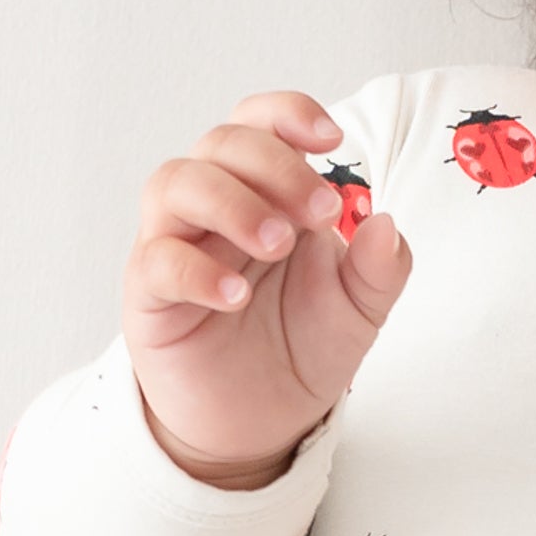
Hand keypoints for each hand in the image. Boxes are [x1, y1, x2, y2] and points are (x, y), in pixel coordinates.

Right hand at [121, 92, 412, 487]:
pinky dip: (197, 270)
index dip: (287, 114)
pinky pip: (156, 262)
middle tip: (320, 213)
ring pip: (174, 183)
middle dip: (274, 166)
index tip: (331, 139)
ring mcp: (176, 246)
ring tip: (278, 244)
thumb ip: (380, 268)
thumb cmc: (301, 346)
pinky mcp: (150, 296)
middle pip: (220, 143)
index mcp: (264, 192)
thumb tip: (385, 223)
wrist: (263, 422)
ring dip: (231, 202)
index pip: (259, 123)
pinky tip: (238, 294)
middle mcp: (214, 207)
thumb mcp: (360, 308)